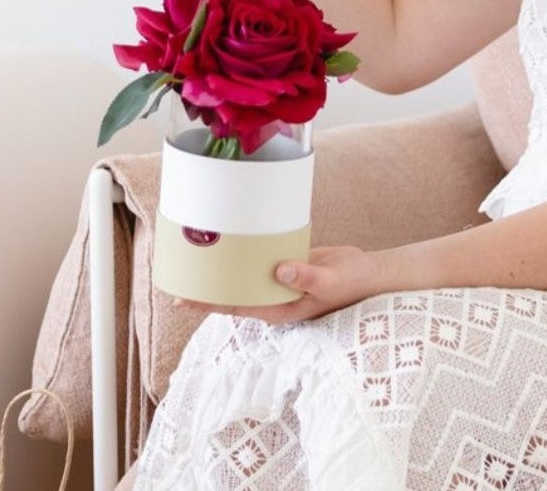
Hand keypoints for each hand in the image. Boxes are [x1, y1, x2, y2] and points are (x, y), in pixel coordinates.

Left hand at [173, 245, 383, 324]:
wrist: (370, 272)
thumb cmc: (352, 283)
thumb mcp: (331, 280)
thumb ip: (306, 276)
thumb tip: (280, 271)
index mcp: (279, 307)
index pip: (234, 306)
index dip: (207, 303)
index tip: (180, 298)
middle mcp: (273, 296)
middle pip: (231, 292)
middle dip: (206, 285)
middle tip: (176, 270)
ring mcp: (278, 280)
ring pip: (242, 275)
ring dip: (222, 267)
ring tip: (194, 253)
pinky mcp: (285, 263)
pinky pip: (258, 258)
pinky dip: (243, 251)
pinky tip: (229, 238)